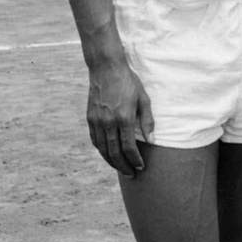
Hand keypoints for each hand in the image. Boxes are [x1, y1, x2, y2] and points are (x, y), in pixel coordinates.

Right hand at [87, 58, 153, 176]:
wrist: (106, 67)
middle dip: (124, 166)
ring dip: (112, 162)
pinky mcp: (90, 117)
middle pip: (114, 152)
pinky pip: (95, 140)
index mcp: (124, 117)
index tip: (140, 167)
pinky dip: (101, 150)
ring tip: (121, 168)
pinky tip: (108, 154)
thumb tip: (151, 141)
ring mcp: (97, 120)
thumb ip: (147, 121)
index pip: (129, 147)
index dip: (135, 160)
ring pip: (102, 149)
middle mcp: (108, 121)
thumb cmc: (128, 82)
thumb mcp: (143, 99)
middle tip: (131, 174)